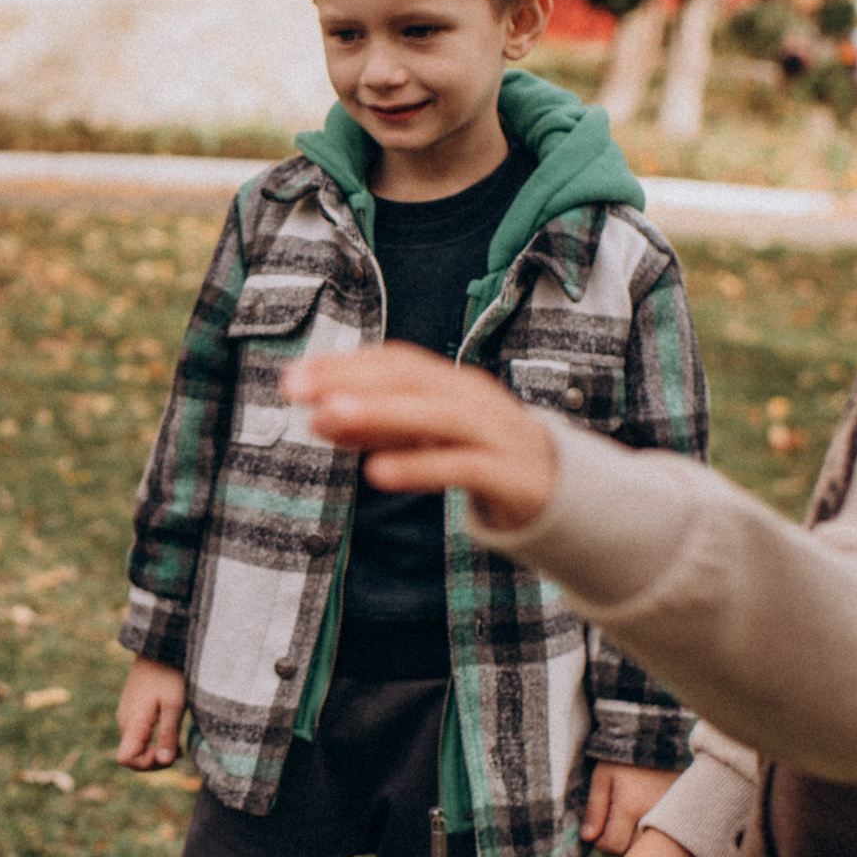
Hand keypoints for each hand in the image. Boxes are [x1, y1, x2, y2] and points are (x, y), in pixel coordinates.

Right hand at [116, 657, 186, 768]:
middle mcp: (124, 721)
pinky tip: (170, 731)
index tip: (166, 752)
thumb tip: (164, 761)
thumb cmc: (169, 674)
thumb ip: (168, 734)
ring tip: (177, 742)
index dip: (146, 764)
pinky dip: (152, 741)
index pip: (125, 759)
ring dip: (155, 751)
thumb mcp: (175, 705)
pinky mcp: (132, 710)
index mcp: (132, 721)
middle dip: (155, 761)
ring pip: (135, 747)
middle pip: (132, 757)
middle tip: (179, 751)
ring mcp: (126, 715)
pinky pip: (138, 736)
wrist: (158, 648)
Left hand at [282, 343, 557, 530]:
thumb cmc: (483, 457)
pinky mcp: (512, 474)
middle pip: (409, 380)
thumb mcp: (424, 441)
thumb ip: (377, 429)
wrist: (564, 494)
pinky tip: (376, 474)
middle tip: (295, 391)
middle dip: (349, 382)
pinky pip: (462, 465)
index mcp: (452, 384)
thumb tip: (316, 418)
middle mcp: (474, 399)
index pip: (394, 362)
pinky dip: (419, 466)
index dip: (344, 366)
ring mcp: (497, 433)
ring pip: (435, 415)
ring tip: (328, 418)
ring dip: (378, 414)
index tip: (292, 378)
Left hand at [582, 761, 678, 855]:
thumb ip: (594, 808)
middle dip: (619, 844)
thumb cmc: (626, 758)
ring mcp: (672, 818)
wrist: (660, 741)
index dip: (600, 842)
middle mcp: (655, 816)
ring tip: (631, 822)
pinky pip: (666, 842)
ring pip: (649, 849)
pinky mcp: (682, 817)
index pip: (612, 846)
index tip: (598, 832)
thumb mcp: (603, 776)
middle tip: (614, 826)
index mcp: (631, 806)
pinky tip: (647, 823)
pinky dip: (654, 838)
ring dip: (636, 842)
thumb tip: (588, 838)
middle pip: (632, 852)